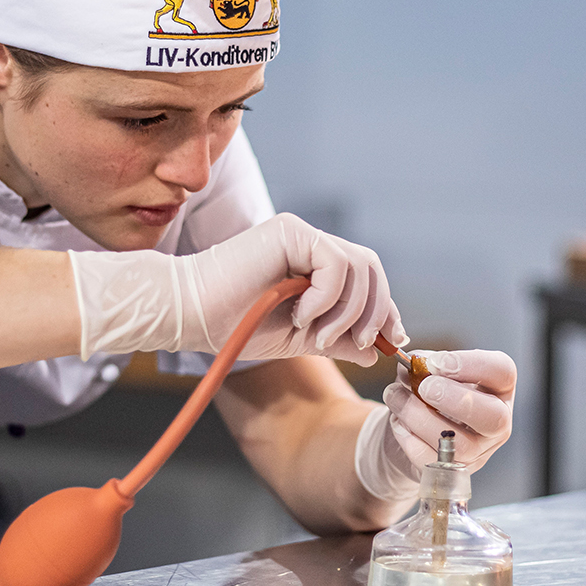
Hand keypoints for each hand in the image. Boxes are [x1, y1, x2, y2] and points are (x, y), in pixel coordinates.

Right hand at [71, 213, 403, 364]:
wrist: (192, 316)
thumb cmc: (236, 327)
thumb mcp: (299, 340)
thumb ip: (339, 340)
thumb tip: (378, 352)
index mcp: (314, 267)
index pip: (366, 279)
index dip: (385, 308)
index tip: (394, 341)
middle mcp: (311, 245)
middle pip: (370, 267)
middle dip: (375, 310)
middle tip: (362, 342)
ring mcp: (301, 235)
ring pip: (358, 266)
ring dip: (348, 310)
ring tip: (316, 334)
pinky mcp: (290, 232)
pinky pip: (334, 263)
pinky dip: (327, 297)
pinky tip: (300, 316)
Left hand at [355, 349, 514, 500]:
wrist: (412, 431)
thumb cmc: (428, 394)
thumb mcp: (427, 372)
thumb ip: (423, 364)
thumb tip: (415, 363)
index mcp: (497, 388)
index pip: (502, 372)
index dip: (471, 365)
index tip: (436, 362)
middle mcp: (497, 422)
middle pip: (494, 416)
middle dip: (455, 399)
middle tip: (425, 387)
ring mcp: (479, 451)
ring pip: (460, 444)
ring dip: (420, 417)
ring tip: (396, 398)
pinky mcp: (454, 472)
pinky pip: (433, 460)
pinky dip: (409, 439)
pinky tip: (398, 423)